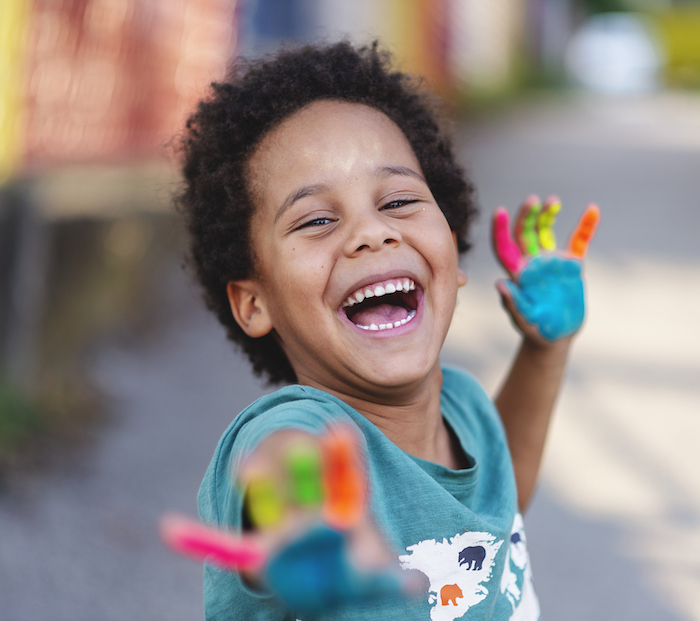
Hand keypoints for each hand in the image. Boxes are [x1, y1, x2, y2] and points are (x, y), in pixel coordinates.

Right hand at [160, 425, 406, 613]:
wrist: (322, 576)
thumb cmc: (349, 570)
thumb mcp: (372, 578)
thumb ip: (390, 582)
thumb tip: (417, 587)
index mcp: (343, 510)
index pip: (346, 476)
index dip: (343, 454)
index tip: (340, 429)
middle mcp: (311, 511)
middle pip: (310, 481)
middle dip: (307, 465)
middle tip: (306, 445)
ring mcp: (284, 526)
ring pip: (272, 500)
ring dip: (261, 484)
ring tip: (248, 467)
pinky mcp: (261, 551)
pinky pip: (230, 546)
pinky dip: (202, 541)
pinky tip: (171, 530)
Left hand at [491, 195, 599, 342]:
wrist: (556, 337)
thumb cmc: (535, 330)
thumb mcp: (524, 320)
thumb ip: (513, 303)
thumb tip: (500, 283)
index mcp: (517, 274)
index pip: (504, 247)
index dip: (500, 230)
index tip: (498, 211)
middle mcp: (532, 263)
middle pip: (524, 233)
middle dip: (527, 215)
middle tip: (533, 200)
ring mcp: (551, 262)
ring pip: (546, 231)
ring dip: (548, 215)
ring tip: (553, 202)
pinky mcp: (571, 266)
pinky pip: (579, 241)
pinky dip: (586, 226)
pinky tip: (592, 210)